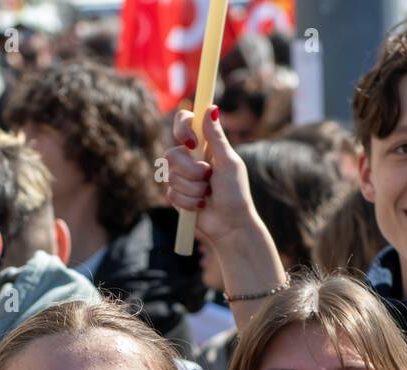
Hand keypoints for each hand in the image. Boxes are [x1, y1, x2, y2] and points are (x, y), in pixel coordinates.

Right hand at [164, 107, 257, 247]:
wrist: (230, 225)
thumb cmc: (236, 193)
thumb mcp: (229, 163)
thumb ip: (217, 137)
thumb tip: (211, 108)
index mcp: (205, 144)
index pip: (184, 122)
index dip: (182, 128)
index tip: (192, 141)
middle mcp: (190, 158)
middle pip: (172, 153)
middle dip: (191, 170)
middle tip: (208, 178)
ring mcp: (181, 177)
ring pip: (171, 175)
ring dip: (193, 188)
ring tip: (207, 195)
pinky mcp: (176, 195)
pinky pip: (171, 193)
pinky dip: (189, 202)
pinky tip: (200, 206)